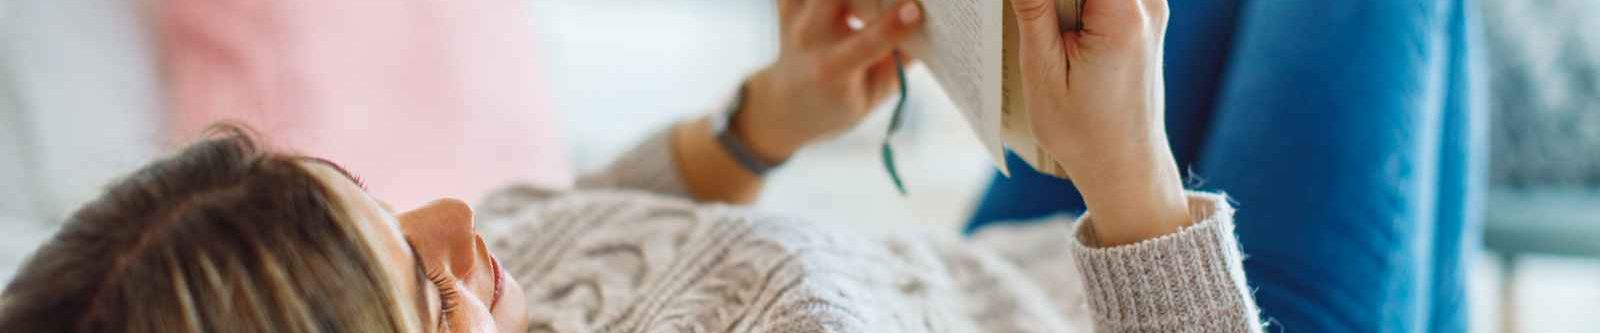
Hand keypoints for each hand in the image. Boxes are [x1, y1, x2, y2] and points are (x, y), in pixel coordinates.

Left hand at [736, 0, 924, 161]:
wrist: (786, 105)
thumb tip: (935, 25)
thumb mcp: (874, 94)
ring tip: (872, 1)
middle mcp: (808, 38)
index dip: (894, 26)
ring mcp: (793, 16)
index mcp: (832, 70)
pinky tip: (844, 1)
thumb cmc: (839, 101)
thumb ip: (900, 61)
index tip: (917, 10)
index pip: (866, 44)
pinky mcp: (786, 2)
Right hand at [1010, 0, 1189, 244]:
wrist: (1126, 166)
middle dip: (1055, 1)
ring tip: (1045, 31)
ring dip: (1062, 2)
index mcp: (1122, 16)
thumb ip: (1033, 7)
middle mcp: (1146, 3)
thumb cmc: (1083, 132)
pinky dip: (1078, 2)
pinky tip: (1054, 17)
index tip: (1029, 6)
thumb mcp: (1043, 72)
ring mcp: (1151, 7)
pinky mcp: (1145, 15)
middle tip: (1028, 13)